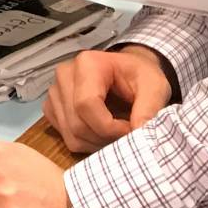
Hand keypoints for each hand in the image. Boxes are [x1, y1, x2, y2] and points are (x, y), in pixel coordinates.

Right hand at [43, 46, 171, 152]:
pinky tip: (101, 132)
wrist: (127, 72)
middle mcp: (64, 75)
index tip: (131, 129)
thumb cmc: (140, 76)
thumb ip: (149, 108)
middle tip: (126, 134)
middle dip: (105, 138)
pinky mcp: (52, 107)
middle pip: (77, 123)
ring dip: (97, 143)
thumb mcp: (155, 86)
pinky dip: (86, 142)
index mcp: (87, 64)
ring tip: (116, 133)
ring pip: (71, 134)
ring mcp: (54, 92)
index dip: (110, 127)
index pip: (87, 105)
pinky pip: (66, 137)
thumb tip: (139, 132)